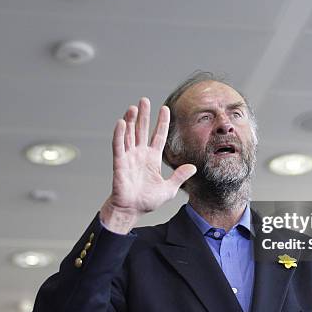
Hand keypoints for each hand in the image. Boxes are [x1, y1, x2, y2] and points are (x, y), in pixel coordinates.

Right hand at [100, 98, 196, 232]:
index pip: (158, 136)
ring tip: (133, 107)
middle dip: (144, 115)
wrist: (131, 211)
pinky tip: (121, 122)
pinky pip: (118, 146)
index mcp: (152, 159)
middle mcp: (140, 154)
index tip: (165, 109)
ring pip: (129, 134)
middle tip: (144, 100)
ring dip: (130, 121)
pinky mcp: (119, 163)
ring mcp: (129, 157)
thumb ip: (179, 176)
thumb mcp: (169, 189)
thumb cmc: (147, 201)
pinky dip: (119, 134)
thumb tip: (193, 167)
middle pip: (142, 130)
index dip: (162, 123)